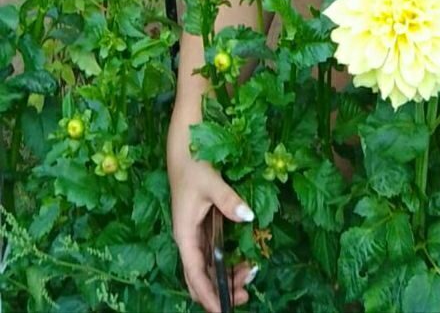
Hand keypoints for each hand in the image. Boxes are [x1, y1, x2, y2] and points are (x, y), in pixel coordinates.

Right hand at [170, 153, 257, 310]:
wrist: (184, 149)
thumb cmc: (194, 165)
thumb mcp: (211, 181)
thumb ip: (229, 199)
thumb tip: (248, 215)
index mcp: (185, 234)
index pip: (195, 273)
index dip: (208, 294)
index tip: (222, 309)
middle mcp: (189, 239)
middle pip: (200, 276)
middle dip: (219, 290)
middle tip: (245, 294)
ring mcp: (196, 234)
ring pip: (207, 267)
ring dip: (225, 277)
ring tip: (248, 276)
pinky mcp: (203, 227)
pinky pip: (213, 254)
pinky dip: (226, 262)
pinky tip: (242, 262)